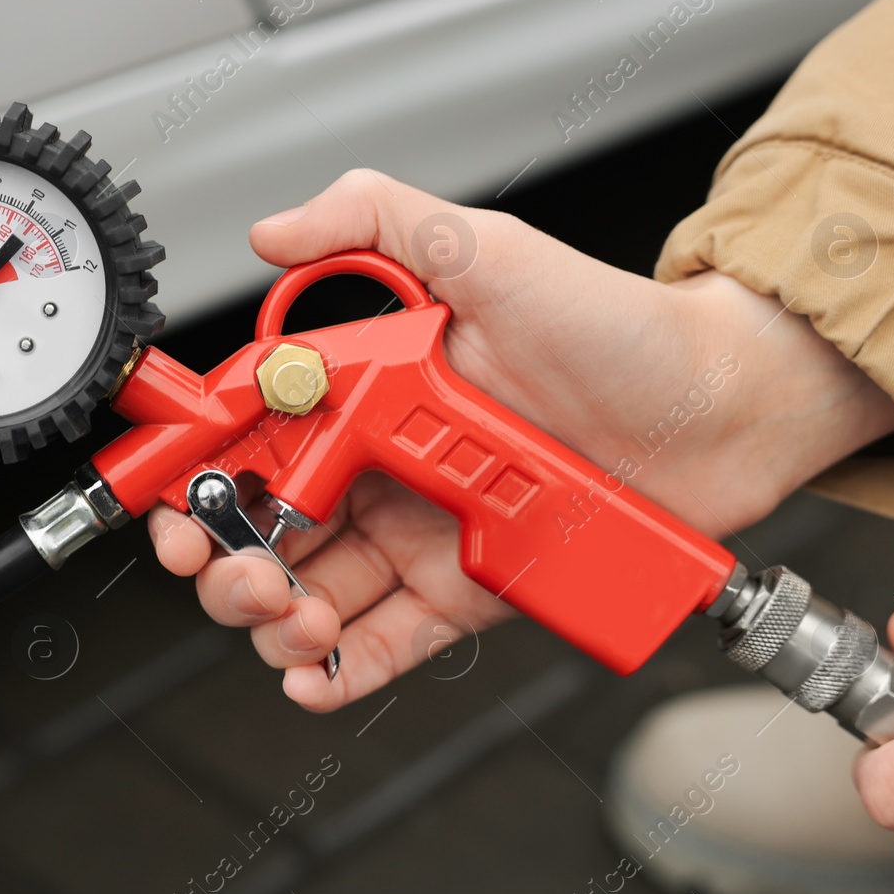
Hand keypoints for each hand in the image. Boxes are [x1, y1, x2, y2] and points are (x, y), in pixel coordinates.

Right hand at [150, 169, 893, 710]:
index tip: (169, 502)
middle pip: (267, 525)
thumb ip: (376, 220)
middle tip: (235, 570)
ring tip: (291, 619)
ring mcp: (423, 531)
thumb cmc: (619, 325)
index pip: (255, 434)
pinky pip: (388, 641)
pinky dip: (341, 669)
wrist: (723, 406)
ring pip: (314, 591)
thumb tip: (274, 230)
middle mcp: (386, 463)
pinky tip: (315, 673)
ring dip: (276, 619)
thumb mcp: (486, 248)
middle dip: (226, 558)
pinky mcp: (468, 589)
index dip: (199, 471)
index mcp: (371, 389)